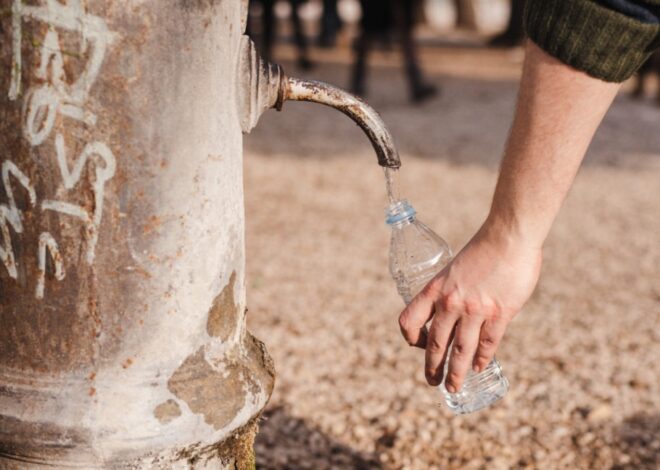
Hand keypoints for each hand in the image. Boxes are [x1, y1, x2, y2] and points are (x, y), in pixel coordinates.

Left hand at [398, 222, 541, 391]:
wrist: (509, 236)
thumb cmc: (484, 248)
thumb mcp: (455, 268)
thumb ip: (453, 291)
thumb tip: (458, 312)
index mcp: (434, 289)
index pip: (409, 320)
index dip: (410, 337)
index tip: (418, 344)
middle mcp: (450, 302)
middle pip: (435, 344)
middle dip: (432, 367)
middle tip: (432, 382)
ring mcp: (475, 310)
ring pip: (460, 351)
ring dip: (456, 373)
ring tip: (453, 387)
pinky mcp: (500, 313)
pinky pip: (487, 344)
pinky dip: (482, 359)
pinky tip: (480, 367)